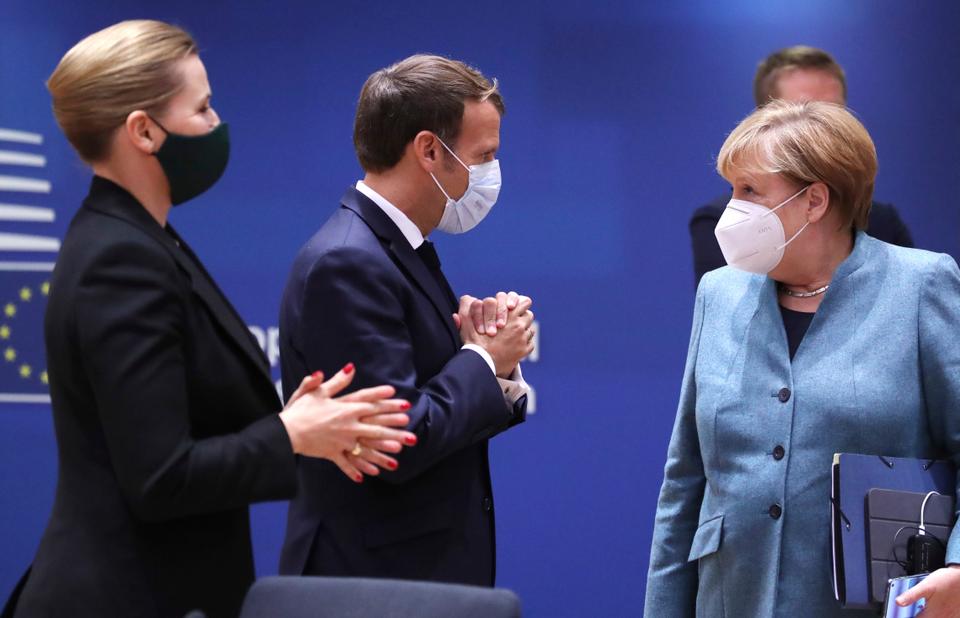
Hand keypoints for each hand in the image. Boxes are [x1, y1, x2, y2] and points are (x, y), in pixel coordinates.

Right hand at [279, 364, 416, 482]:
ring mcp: (341, 441)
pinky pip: (347, 463)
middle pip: (376, 427)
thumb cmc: (300, 409)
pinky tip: (369, 475)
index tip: (402, 401)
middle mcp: (347, 425)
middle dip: (395, 429)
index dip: (387, 401)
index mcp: (344, 408)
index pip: (371, 403)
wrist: (284, 432)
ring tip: (398, 453)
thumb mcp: (317, 391)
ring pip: (366, 448)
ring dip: (383, 451)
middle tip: (411, 431)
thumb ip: (336, 381)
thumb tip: (351, 367)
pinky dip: (357, 469)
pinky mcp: (332, 453)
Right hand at [457, 295, 534, 376]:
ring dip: (523, 330)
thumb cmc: (474, 343)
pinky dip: (523, 344)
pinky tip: (512, 346)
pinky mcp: (524, 350)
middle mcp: (519, 325)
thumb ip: (469, 309)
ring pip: (530, 329)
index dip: (519, 304)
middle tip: (513, 322)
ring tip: (512, 335)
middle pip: (529, 315)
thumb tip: (467, 299)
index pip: (524, 302)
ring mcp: (522, 338)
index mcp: (510, 314)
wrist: (481, 364)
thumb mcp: (469, 322)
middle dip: (522, 317)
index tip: (513, 308)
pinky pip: (529, 343)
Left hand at [896, 565, 959, 616]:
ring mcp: (951, 617)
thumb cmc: (946, 581)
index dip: (907, 617)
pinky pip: (947, 617)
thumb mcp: (925, 586)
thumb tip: (897, 602)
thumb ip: (911, 595)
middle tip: (914, 610)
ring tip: (925, 609)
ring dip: (928, 615)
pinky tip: (937, 610)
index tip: (902, 614)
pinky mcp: (957, 615)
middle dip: (919, 615)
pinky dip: (938, 614)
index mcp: (931, 614)